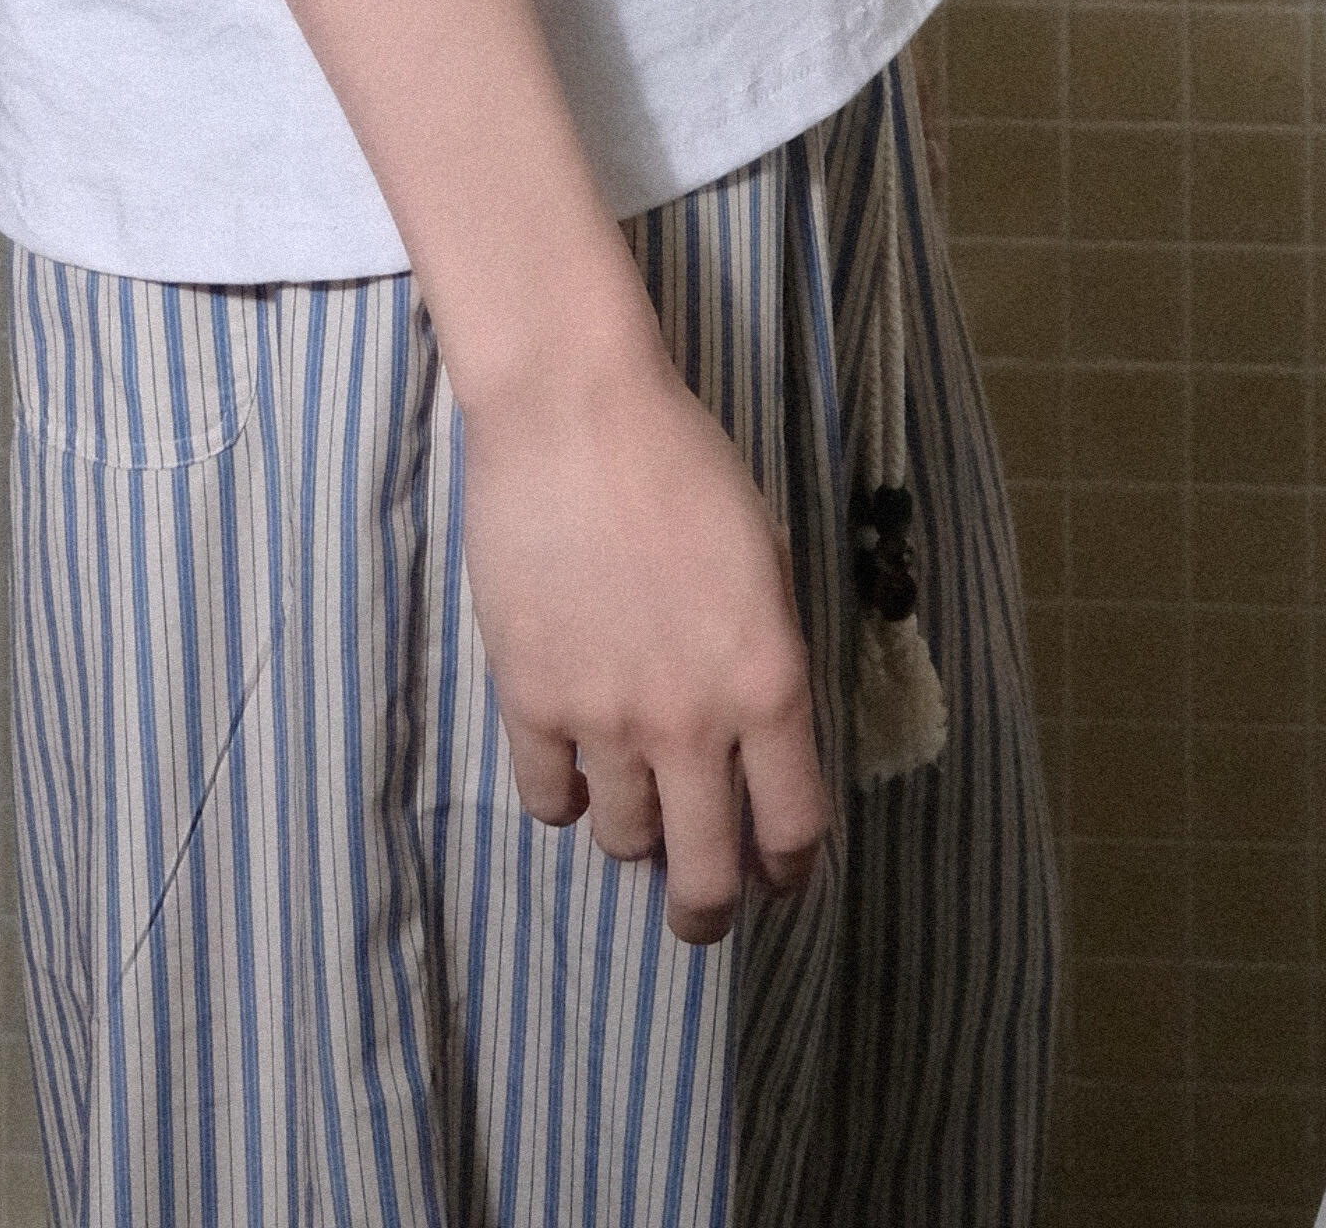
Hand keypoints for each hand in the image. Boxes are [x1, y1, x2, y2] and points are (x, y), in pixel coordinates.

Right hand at [458, 322, 827, 941]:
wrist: (575, 412)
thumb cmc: (685, 465)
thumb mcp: (767, 561)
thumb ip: (768, 661)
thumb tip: (762, 738)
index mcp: (768, 684)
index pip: (794, 830)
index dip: (789, 871)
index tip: (777, 878)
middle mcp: (692, 722)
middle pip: (704, 874)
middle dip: (706, 911)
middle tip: (698, 913)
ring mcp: (605, 718)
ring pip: (623, 837)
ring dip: (634, 831)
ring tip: (632, 801)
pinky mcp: (530, 700)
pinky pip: (548, 797)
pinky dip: (564, 796)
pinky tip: (572, 765)